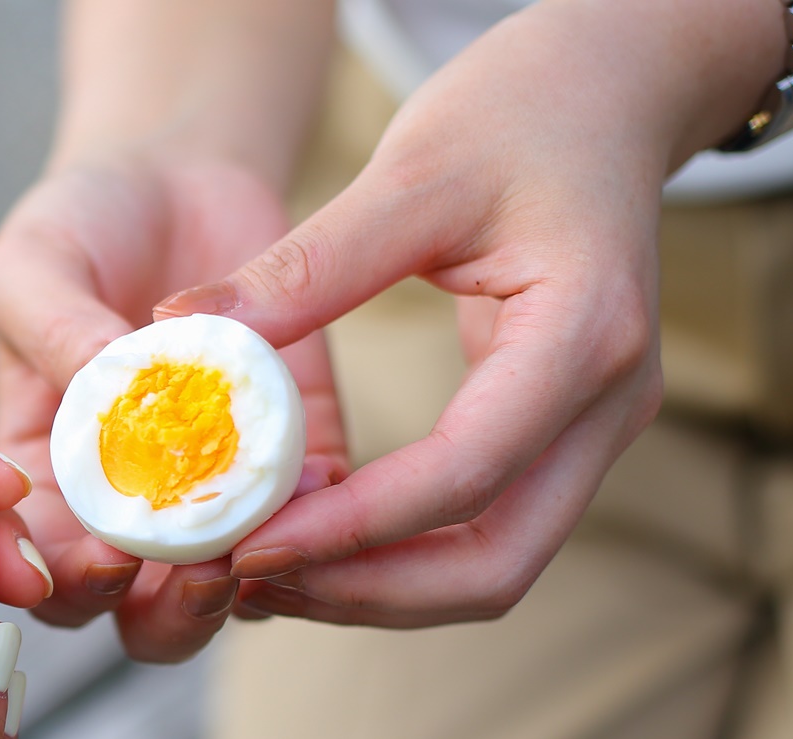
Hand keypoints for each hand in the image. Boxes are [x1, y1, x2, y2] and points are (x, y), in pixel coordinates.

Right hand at [0, 146, 345, 659]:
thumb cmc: (79, 224)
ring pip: (228, 592)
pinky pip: (314, 521)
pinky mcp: (295, 461)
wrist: (179, 173)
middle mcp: (125, 509)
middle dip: (165, 613)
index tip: (103, 558)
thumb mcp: (34, 267)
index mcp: (44, 480)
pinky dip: (323, 523)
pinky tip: (329, 486)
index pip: (43, 567)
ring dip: (246, 588)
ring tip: (264, 547)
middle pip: (136, 612)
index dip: (67, 583)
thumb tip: (101, 392)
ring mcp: (215, 495)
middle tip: (198, 575)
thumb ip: (53, 332)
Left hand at [151, 0, 784, 626]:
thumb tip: (183, 331)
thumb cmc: (521, 111)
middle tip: (247, 580)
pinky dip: (396, 550)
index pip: (465, 475)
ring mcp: (594, 428)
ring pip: (494, 565)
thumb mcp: (408, 173)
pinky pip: (482, 525)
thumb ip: (303, 267)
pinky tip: (304, 532)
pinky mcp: (559, 433)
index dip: (351, 528)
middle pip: (496, 564)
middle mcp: (609, 404)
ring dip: (377, 587)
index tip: (246, 543)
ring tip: (258, 572)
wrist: (608, 92)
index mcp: (584, 337)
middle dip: (366, 591)